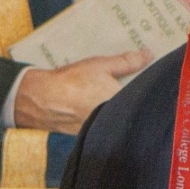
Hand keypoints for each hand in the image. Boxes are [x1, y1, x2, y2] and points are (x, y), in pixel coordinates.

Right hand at [13, 51, 150, 135]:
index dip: (145, 88)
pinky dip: (100, 115)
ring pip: (114, 117)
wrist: (41, 100)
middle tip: (122, 85)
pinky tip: (91, 105)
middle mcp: (113, 118)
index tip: (148, 79)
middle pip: (129, 108)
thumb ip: (127, 61)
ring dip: (114, 107)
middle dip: (129, 97)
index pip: (142, 97)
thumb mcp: (100, 65)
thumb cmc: (71, 81)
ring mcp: (100, 128)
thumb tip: (148, 55)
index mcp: (120, 102)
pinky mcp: (88, 133)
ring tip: (103, 95)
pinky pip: (100, 124)